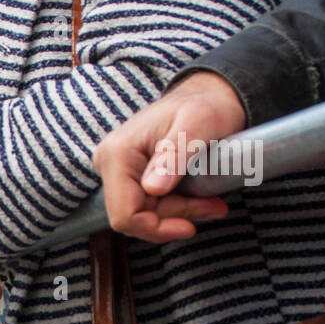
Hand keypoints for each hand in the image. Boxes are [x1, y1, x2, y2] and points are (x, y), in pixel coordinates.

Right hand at [92, 72, 239, 243]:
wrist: (208, 96)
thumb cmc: (206, 106)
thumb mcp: (198, 125)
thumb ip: (174, 155)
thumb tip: (153, 188)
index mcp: (118, 153)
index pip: (124, 213)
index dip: (155, 227)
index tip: (190, 227)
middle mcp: (110, 163)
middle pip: (134, 216)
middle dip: (173, 218)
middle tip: (214, 207)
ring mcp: (118, 171)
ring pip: (142, 215)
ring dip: (178, 214)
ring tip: (211, 202)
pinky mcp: (130, 176)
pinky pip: (147, 206)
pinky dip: (175, 208)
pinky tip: (198, 197)